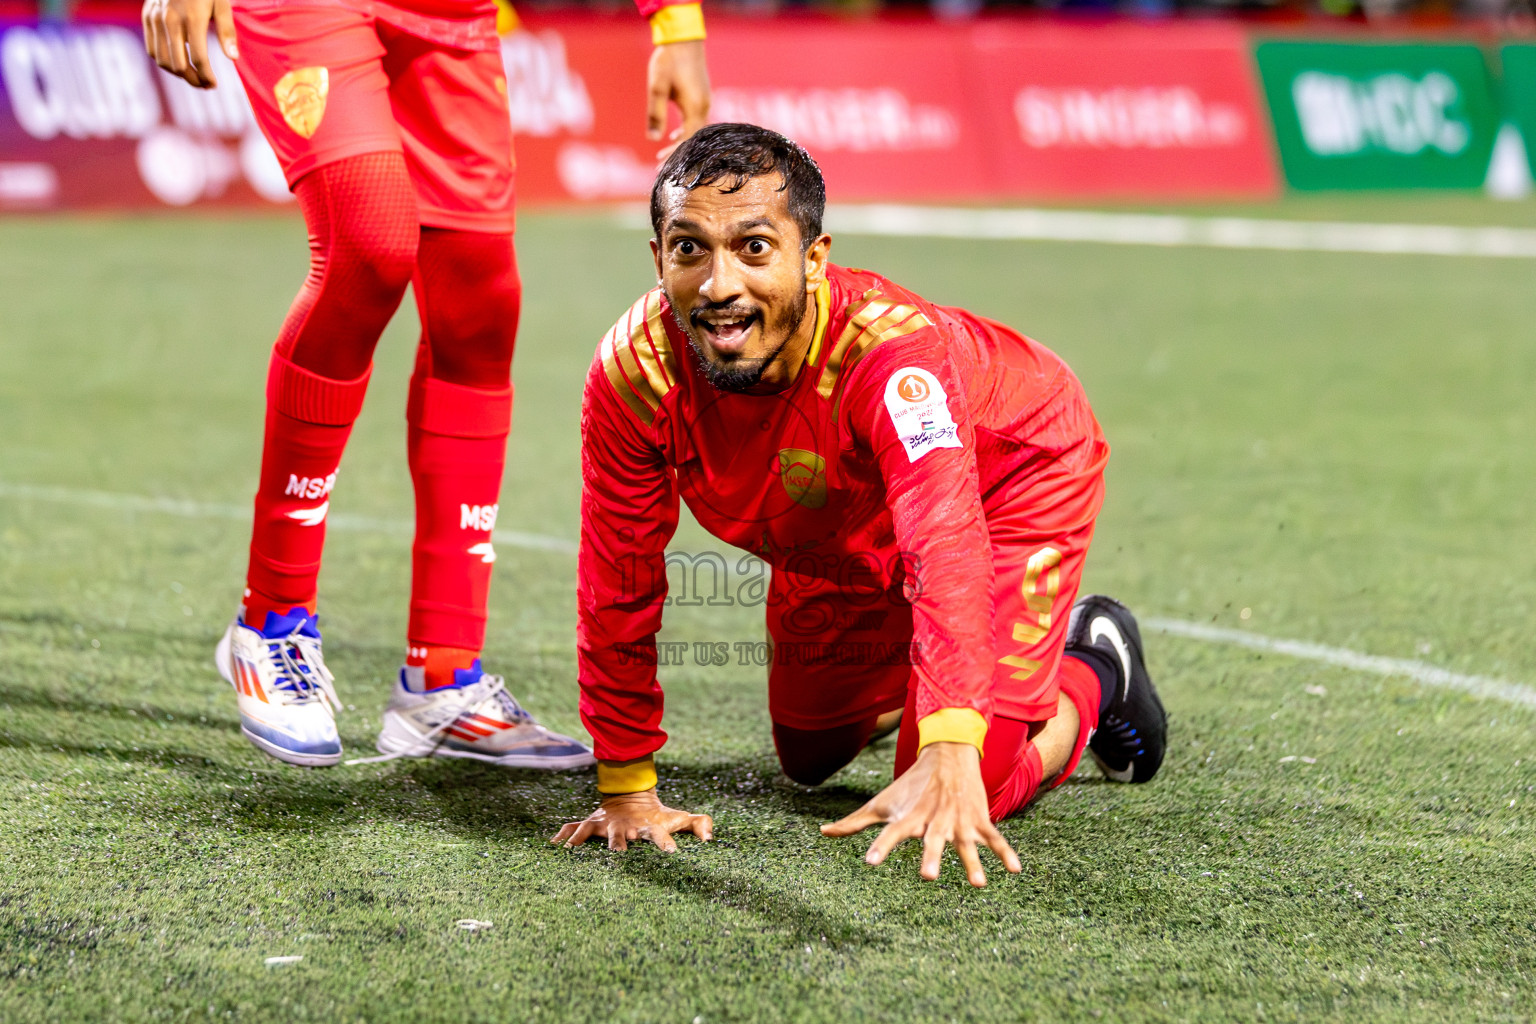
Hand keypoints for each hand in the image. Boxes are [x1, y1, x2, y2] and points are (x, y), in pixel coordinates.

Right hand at [142, 0, 236, 89]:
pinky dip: (164, 61)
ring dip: (178, 74)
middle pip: (178, 64)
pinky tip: (178, 64)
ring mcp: (155, 18)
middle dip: (193, 80)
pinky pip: (151, 48)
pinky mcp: (147, 17)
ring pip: (162, 60)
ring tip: (194, 77)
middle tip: (206, 85)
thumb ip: (227, 31)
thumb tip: (233, 58)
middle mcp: (170, 20)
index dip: (207, 76)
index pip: (198, 58)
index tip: (214, 84)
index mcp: (192, 18)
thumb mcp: (221, 4)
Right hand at [551, 790, 712, 851]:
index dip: (666, 844)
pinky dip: (563, 836)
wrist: (632, 795)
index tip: (671, 854)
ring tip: (571, 853)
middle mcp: (625, 827)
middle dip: (619, 846)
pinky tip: (552, 846)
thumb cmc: (658, 815)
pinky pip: (573, 828)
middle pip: (621, 838)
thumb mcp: (679, 818)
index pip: (660, 836)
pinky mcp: (591, 823)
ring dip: (583, 841)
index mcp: (648, 828)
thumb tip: (711, 839)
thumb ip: (699, 824)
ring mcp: (605, 824)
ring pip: (592, 831)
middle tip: (618, 855)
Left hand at [645, 39, 709, 159]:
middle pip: (693, 138)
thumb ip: (655, 113)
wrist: (684, 39)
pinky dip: (686, 130)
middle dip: (677, 152)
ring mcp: (705, 101)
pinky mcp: (702, 96)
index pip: (686, 139)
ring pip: (695, 130)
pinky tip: (675, 134)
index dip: (674, 154)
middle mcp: (704, 107)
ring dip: (681, 142)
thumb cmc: (668, 61)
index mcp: (695, 108)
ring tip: (665, 154)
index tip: (659, 165)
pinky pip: (696, 120)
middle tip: (660, 166)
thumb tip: (653, 138)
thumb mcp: (657, 87)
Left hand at [820, 742, 1021, 887]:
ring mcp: (958, 820)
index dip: (881, 847)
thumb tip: (822, 832)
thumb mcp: (882, 803)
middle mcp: (933, 820)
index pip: (891, 834)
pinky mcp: (978, 820)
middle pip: (932, 841)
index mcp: (910, 817)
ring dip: (972, 862)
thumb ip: (854, 822)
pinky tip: (1016, 870)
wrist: (947, 754)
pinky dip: (1005, 853)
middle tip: (927, 877)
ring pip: (965, 844)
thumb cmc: (909, 786)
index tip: (870, 862)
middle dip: (931, 857)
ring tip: (978, 883)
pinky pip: (994, 838)